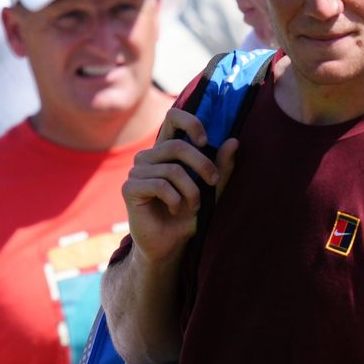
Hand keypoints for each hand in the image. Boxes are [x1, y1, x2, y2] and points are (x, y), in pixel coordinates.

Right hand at [122, 107, 239, 264]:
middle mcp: (149, 157)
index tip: (206, 141)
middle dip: (202, 164)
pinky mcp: (130, 188)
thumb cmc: (188, 217)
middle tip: (213, 182)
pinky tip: (176, 210)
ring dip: (191, 191)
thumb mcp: (210, 191)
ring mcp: (136, 171)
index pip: (173, 117)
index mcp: (166, 150)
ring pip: (172, 169)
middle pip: (177, 145)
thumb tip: (234, 141)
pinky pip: (160, 185)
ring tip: (193, 206)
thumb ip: (221, 169)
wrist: (169, 246)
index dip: (190, 122)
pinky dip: (176, 200)